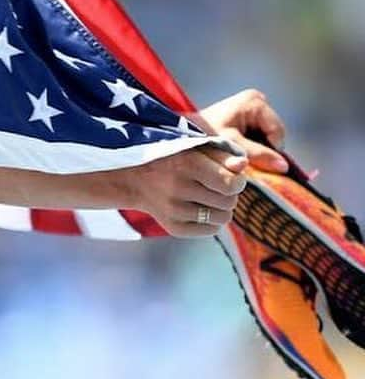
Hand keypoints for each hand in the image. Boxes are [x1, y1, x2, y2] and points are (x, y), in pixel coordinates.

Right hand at [127, 145, 247, 237]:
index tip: (232, 177)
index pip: (231, 184)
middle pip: (229, 202)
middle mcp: (179, 188)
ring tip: (209, 197)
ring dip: (222, 208)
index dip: (238, 182)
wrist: (135, 179)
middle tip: (216, 185)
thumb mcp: (194, 149)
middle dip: (229, 194)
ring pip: (223, 218)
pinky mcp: (174, 227)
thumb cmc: (171, 159)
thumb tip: (243, 164)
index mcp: (187, 164)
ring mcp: (175, 210)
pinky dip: (211, 221)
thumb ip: (221, 155)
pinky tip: (199, 208)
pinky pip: (211, 230)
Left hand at [192, 88, 288, 173]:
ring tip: (236, 153)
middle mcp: (257, 100)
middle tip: (241, 157)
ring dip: (255, 150)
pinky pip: (258, 136)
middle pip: (273, 135)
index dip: (269, 151)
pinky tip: (235, 150)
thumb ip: (259, 155)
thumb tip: (284, 166)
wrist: (183, 131)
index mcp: (255, 101)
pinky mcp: (247, 115)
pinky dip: (250, 146)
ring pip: (266, 138)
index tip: (251, 161)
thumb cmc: (205, 135)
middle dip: (262, 150)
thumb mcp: (233, 146)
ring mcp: (253, 107)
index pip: (277, 133)